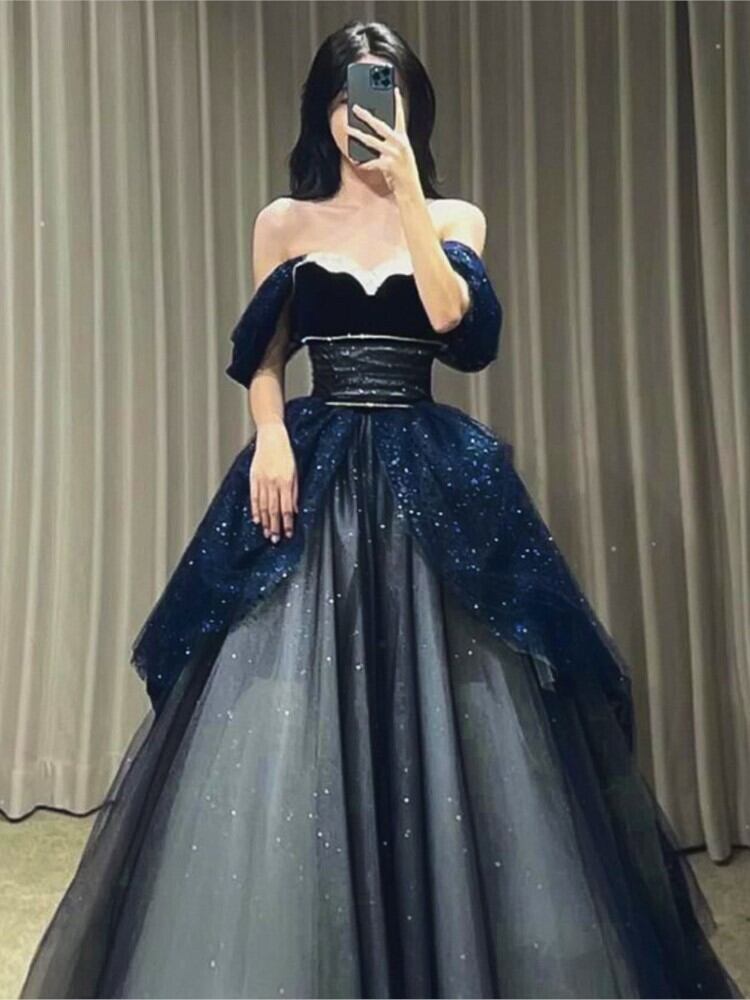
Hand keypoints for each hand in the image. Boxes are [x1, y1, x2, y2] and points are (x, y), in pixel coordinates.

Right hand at [249, 423, 297, 541]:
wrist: (272, 436)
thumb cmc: (286, 453)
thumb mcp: (295, 472)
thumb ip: (295, 492)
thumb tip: (296, 509)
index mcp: (286, 482)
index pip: (287, 508)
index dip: (288, 523)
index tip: (288, 534)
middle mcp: (273, 483)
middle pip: (274, 510)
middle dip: (275, 527)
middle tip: (275, 540)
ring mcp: (262, 481)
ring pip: (263, 506)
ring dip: (265, 522)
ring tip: (267, 534)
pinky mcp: (253, 478)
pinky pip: (253, 497)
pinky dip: (255, 509)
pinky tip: (256, 520)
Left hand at [346, 86, 419, 196]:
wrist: (410, 191)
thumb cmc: (402, 173)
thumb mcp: (399, 153)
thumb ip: (389, 142)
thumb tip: (371, 132)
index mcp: (403, 139)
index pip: (400, 116)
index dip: (398, 102)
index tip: (393, 88)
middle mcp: (400, 144)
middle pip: (380, 125)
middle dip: (367, 115)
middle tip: (356, 107)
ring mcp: (395, 154)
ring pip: (372, 141)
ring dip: (358, 135)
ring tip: (348, 129)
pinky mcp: (390, 165)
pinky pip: (372, 162)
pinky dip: (364, 163)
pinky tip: (357, 162)